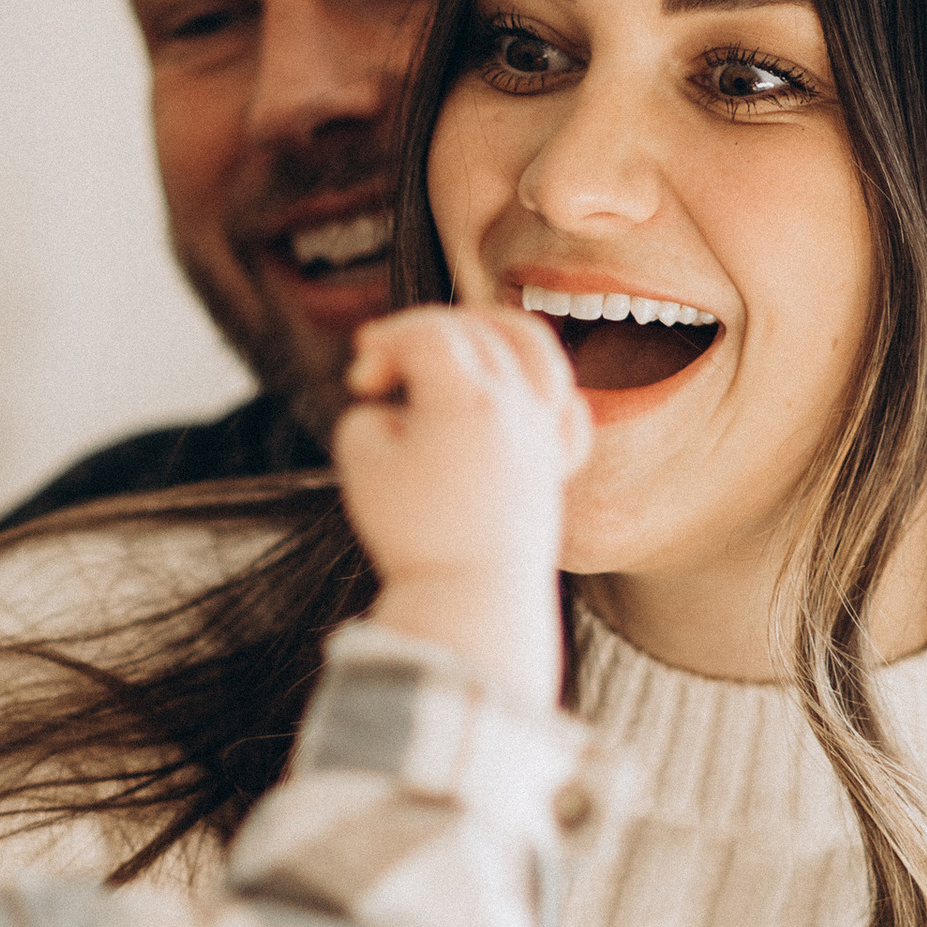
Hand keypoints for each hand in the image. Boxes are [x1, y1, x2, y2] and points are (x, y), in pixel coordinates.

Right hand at [336, 306, 589, 713]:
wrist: (473, 599)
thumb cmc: (414, 535)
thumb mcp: (360, 462)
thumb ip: (365, 415)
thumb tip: (393, 409)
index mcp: (467, 398)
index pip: (425, 332)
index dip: (384, 343)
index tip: (360, 383)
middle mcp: (515, 404)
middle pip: (472, 327)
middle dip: (420, 334)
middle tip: (384, 371)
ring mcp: (543, 432)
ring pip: (534, 346)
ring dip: (490, 330)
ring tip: (462, 341)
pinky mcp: (556, 465)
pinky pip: (567, 405)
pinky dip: (541, 385)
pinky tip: (517, 395)